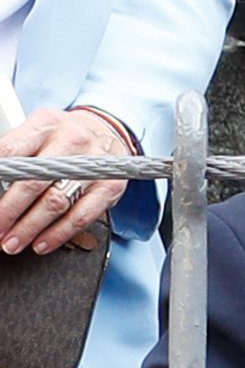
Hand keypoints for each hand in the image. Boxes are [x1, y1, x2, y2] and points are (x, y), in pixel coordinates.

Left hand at [0, 108, 128, 255]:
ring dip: (29, 228)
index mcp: (45, 124)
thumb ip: (14, 155)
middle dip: (8, 211)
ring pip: (56, 202)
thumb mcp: (36, 133)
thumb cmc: (62, 139)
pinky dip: (58, 234)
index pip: (10, 151)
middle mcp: (72, 141)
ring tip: (12, 242)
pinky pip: (81, 216)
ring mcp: (93, 165)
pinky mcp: (110, 186)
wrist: (107, 134)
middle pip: (32, 182)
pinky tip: (41, 243)